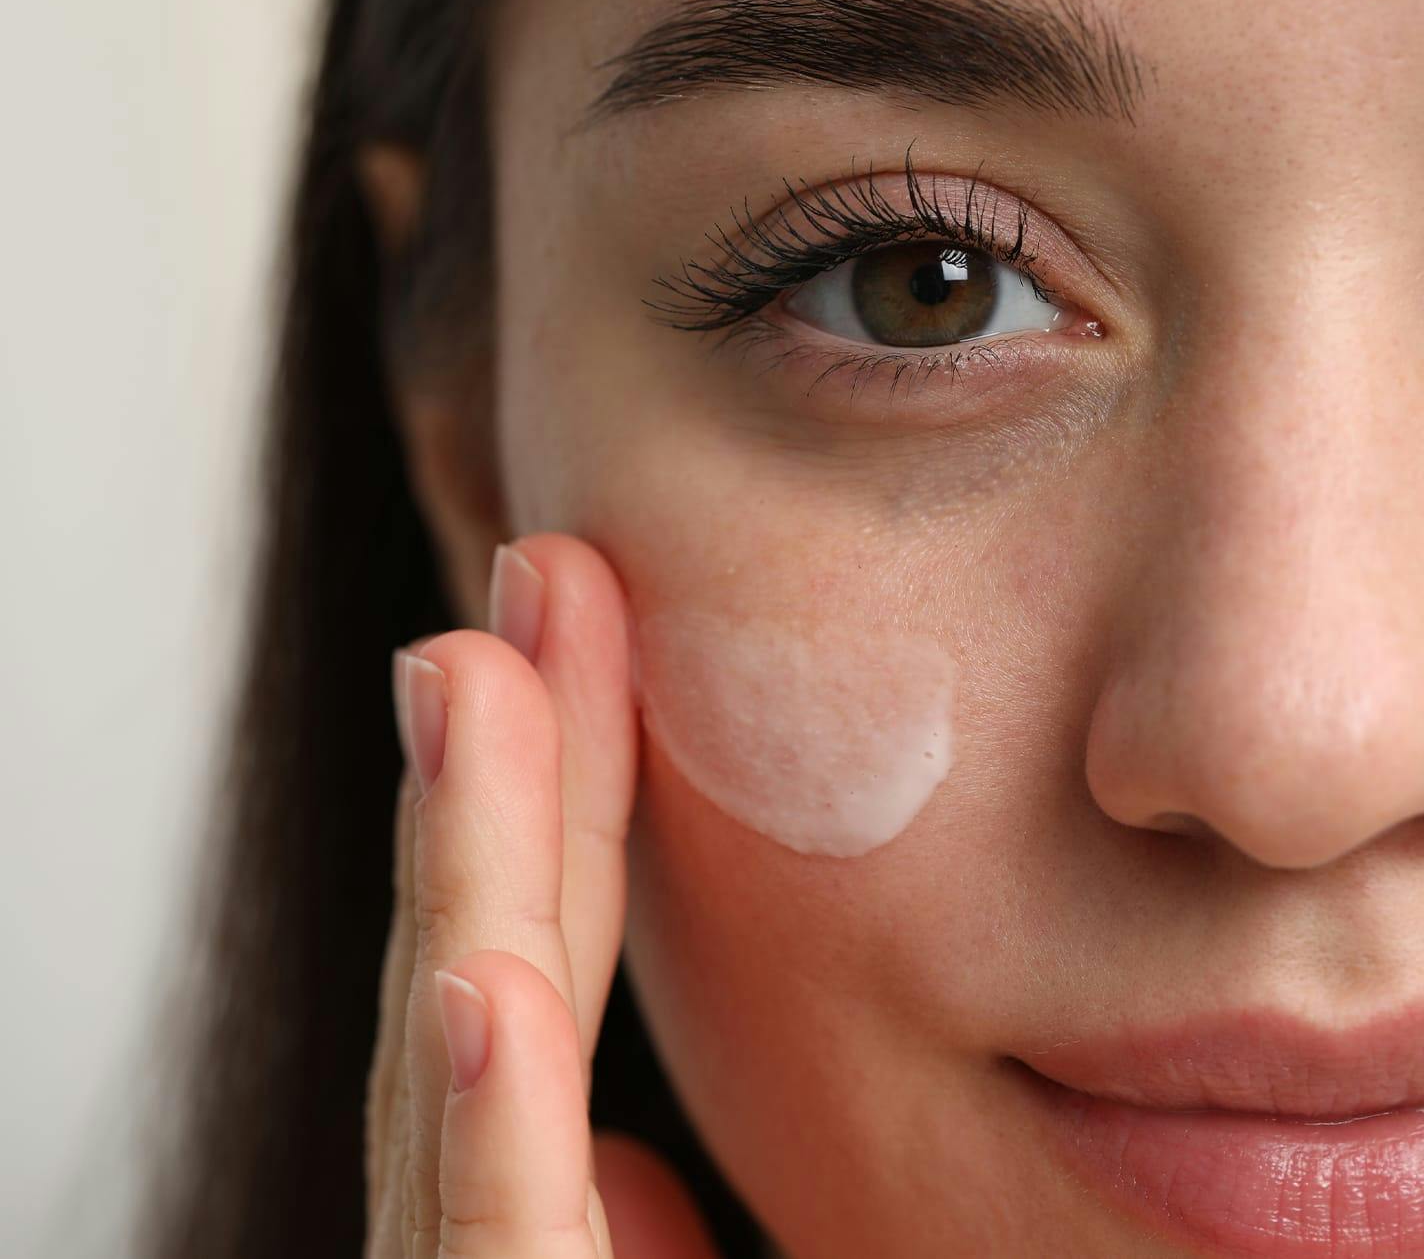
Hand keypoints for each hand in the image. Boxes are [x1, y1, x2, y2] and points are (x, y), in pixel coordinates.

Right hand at [363, 533, 720, 1257]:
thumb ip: (630, 1247)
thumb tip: (633, 1170)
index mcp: (531, 1206)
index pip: (543, 971)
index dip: (560, 794)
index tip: (582, 619)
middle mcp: (477, 1223)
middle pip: (492, 969)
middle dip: (509, 767)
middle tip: (542, 568)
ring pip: (457, 1069)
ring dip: (468, 864)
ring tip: (469, 671)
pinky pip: (491, 1253)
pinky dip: (487, 1122)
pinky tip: (484, 979)